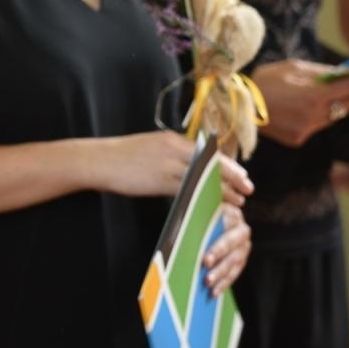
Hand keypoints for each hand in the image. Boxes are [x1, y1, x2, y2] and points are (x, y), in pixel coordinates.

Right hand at [91, 132, 253, 205]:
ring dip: (224, 191)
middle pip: (212, 163)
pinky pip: (188, 191)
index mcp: (172, 140)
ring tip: (238, 202)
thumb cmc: (122, 156)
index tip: (242, 174)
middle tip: (249, 189)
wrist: (99, 160)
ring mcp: (167, 165)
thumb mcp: (151, 147)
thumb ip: (171, 154)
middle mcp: (174, 149)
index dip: (228, 165)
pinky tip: (212, 207)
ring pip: (204, 178)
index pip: (208, 152)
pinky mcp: (159, 181)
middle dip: (233, 177)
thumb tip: (188, 165)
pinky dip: (203, 199)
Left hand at [202, 204, 250, 293]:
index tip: (205, 258)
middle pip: (231, 245)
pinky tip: (214, 292)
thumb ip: (195, 216)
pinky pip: (234, 273)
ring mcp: (243, 246)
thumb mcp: (198, 210)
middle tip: (205, 267)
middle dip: (218, 258)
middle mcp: (241, 230)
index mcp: (232, 213)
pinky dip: (224, 283)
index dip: (216, 244)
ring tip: (207, 283)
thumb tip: (180, 231)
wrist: (213, 220)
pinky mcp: (242, 259)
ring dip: (220, 274)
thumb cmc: (201, 214)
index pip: (226, 228)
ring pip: (233, 261)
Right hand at [252, 59, 348, 145]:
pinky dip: (322, 115)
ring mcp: (306, 131)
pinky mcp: (298, 139)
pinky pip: (317, 125)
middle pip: (346, 105)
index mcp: (313, 97)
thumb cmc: (265, 80)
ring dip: (342, 104)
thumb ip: (320, 73)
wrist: (238, 104)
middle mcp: (313, 117)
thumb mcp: (293, 68)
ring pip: (333, 117)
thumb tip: (342, 72)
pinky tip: (322, 105)